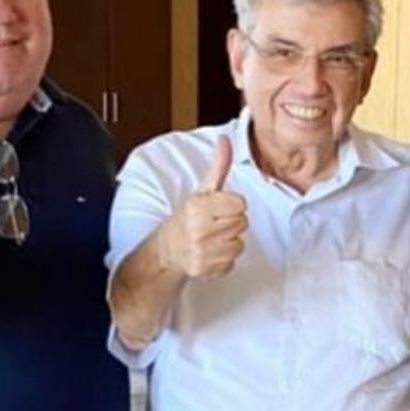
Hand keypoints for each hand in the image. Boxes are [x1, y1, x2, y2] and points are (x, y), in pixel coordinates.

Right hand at [157, 136, 247, 278]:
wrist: (166, 249)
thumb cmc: (187, 217)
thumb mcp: (202, 190)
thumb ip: (219, 166)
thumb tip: (225, 140)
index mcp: (198, 207)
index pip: (240, 204)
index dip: (233, 205)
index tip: (220, 207)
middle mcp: (199, 230)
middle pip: (242, 223)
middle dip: (232, 222)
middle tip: (215, 223)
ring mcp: (202, 252)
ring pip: (240, 244)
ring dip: (230, 241)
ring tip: (214, 237)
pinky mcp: (205, 270)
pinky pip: (232, 262)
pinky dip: (225, 258)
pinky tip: (212, 252)